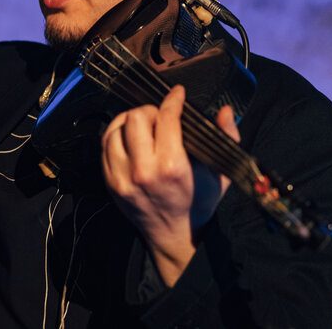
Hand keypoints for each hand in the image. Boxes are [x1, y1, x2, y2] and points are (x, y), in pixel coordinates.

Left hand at [101, 85, 239, 285]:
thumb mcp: (221, 174)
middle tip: (160, 116)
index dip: (173, 100)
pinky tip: (129, 137)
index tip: (177, 94)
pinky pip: (104, 147)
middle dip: (150, 111)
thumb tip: (226, 111)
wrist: (174, 237)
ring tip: (143, 125)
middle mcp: (143, 171)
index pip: (166, 118)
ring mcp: (122, 178)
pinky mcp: (110, 183)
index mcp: (172, 167)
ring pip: (115, 129)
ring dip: (129, 122)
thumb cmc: (199, 203)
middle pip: (136, 119)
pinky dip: (115, 136)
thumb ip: (227, 139)